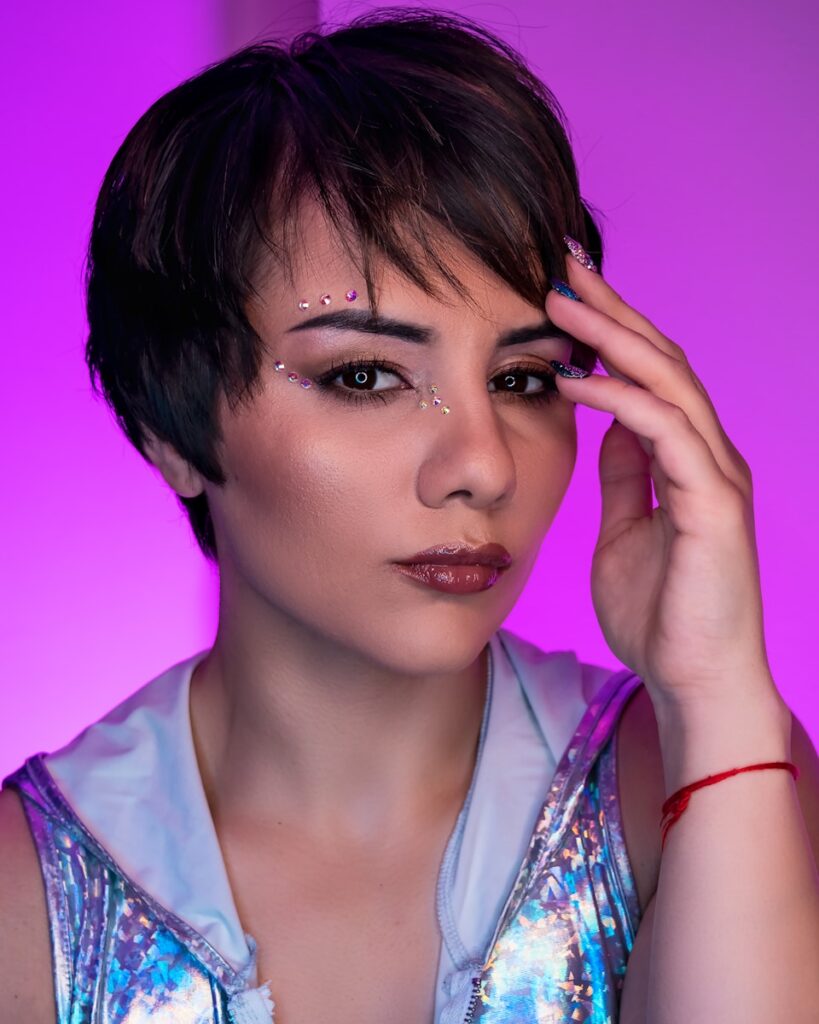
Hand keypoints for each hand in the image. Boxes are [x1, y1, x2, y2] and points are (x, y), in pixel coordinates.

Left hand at [546, 255, 777, 712]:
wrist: (694, 681)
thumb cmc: (662, 613)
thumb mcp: (626, 529)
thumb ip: (624, 475)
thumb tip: (607, 425)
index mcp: (687, 459)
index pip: (649, 376)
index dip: (609, 331)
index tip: (562, 295)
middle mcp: (708, 455)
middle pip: (662, 360)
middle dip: (612, 309)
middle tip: (562, 265)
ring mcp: (716, 475)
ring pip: (669, 381)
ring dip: (614, 336)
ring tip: (561, 301)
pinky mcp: (713, 503)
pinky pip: (664, 432)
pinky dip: (620, 398)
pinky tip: (576, 378)